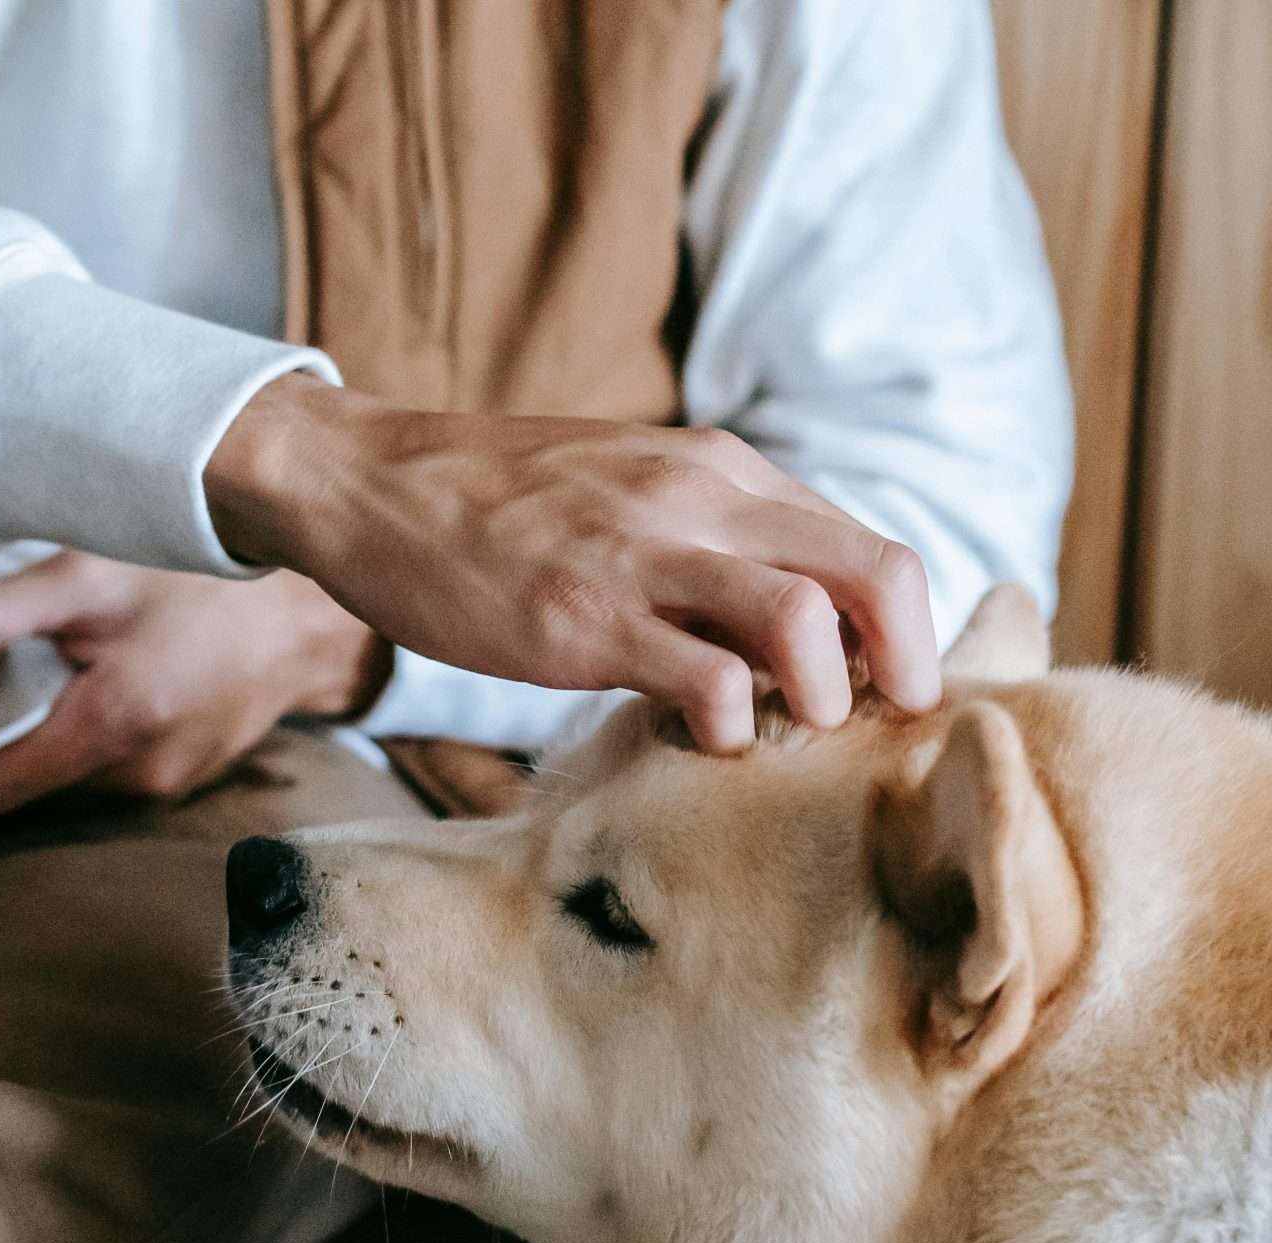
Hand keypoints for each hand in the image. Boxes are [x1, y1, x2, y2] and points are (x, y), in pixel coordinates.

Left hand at [0, 551, 384, 814]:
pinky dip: (75, 736)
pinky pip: (101, 771)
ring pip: (60, 779)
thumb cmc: (199, 578)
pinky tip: (90, 683)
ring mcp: (166, 785)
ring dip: (29, 739)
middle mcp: (140, 775)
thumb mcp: (84, 575)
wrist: (308, 610)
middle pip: (21, 787)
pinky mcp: (183, 780)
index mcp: (112, 725)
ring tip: (26, 675)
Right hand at [203, 375, 938, 752]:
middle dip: (904, 671)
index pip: (872, 549)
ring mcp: (645, 557)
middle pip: (879, 577)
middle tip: (872, 729)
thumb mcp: (633, 488)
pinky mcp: (582, 620)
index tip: (874, 691)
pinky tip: (691, 741)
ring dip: (820, 704)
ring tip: (779, 734)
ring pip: (808, 627)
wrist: (368, 480)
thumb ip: (719, 537)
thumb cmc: (503, 503)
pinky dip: (724, 732)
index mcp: (725, 473)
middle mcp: (704, 500)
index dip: (900, 636)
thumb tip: (801, 621)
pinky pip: (707, 684)